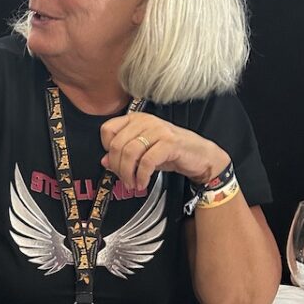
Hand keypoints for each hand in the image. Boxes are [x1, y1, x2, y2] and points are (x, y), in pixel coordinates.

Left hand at [100, 112, 229, 191]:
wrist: (199, 155)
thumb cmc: (169, 152)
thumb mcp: (143, 153)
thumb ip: (124, 155)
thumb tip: (104, 162)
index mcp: (135, 119)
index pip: (107, 130)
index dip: (106, 149)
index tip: (114, 163)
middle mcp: (145, 121)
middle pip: (117, 144)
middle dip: (117, 167)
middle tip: (124, 180)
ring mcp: (158, 130)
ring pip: (130, 152)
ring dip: (128, 174)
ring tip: (132, 184)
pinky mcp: (169, 142)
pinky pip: (147, 161)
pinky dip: (142, 176)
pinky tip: (143, 183)